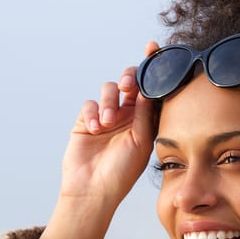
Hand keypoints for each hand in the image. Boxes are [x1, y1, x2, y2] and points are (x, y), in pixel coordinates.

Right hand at [32, 42, 160, 238]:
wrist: (93, 191)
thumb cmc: (122, 172)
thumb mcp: (140, 141)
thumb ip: (144, 113)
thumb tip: (149, 86)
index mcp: (144, 119)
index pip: (150, 89)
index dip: (152, 67)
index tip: (153, 47)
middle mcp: (127, 115)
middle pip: (129, 82)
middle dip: (129, 78)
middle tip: (129, 88)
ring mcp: (106, 116)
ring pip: (109, 90)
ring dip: (109, 102)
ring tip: (107, 123)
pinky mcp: (85, 120)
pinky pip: (90, 104)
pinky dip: (93, 112)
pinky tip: (95, 127)